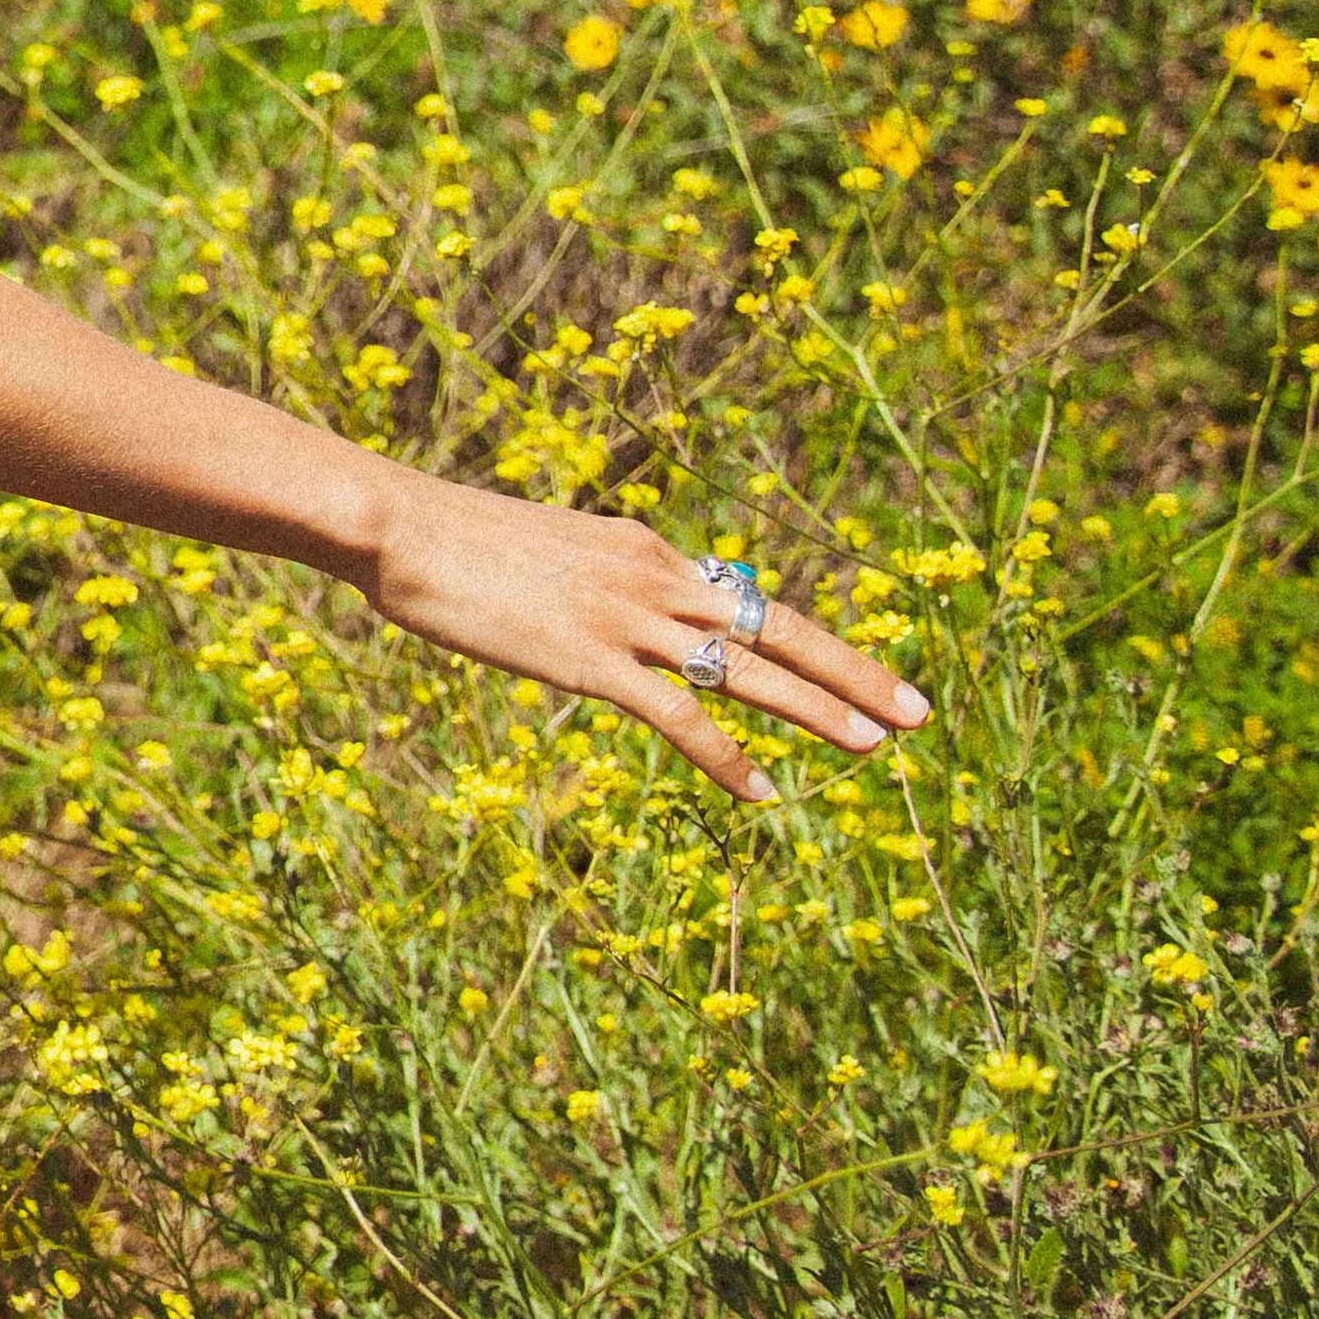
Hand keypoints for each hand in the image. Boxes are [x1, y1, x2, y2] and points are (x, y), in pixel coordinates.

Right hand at [357, 477, 928, 802]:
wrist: (401, 526)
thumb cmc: (450, 542)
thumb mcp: (538, 553)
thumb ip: (583, 584)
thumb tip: (590, 612)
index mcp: (645, 551)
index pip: (742, 600)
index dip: (805, 641)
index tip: (853, 670)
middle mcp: (655, 579)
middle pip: (775, 629)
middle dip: (853, 671)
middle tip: (917, 710)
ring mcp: (627, 621)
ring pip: (748, 671)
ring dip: (819, 710)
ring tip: (876, 746)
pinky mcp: (591, 662)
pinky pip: (680, 716)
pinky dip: (728, 756)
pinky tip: (765, 791)